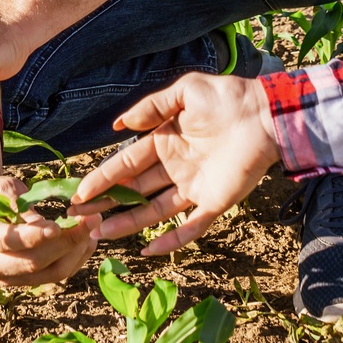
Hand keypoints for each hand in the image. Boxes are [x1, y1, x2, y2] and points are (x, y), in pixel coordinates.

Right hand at [0, 175, 97, 286]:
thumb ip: (22, 206)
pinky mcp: (29, 280)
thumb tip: (46, 224)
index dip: (34, 236)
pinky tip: (88, 238)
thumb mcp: (4, 190)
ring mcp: (13, 277)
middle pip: (35, 263)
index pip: (9, 242)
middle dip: (67, 243)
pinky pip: (58, 274)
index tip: (58, 226)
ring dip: (77, 251)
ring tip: (93, 225)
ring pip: (51, 273)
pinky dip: (77, 257)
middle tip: (92, 218)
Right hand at [69, 73, 279, 255]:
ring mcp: (193, 188)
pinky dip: (170, 241)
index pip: (125, 164)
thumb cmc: (226, 98)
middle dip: (107, 204)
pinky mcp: (214, 203)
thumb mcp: (184, 92)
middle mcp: (174, 167)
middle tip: (78, 219)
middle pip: (134, 191)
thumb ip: (151, 108)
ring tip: (100, 235)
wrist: (264, 114)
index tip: (79, 194)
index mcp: (164, 141)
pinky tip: (147, 250)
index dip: (102, 178)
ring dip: (127, 223)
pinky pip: (190, 227)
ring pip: (153, 211)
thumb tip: (118, 124)